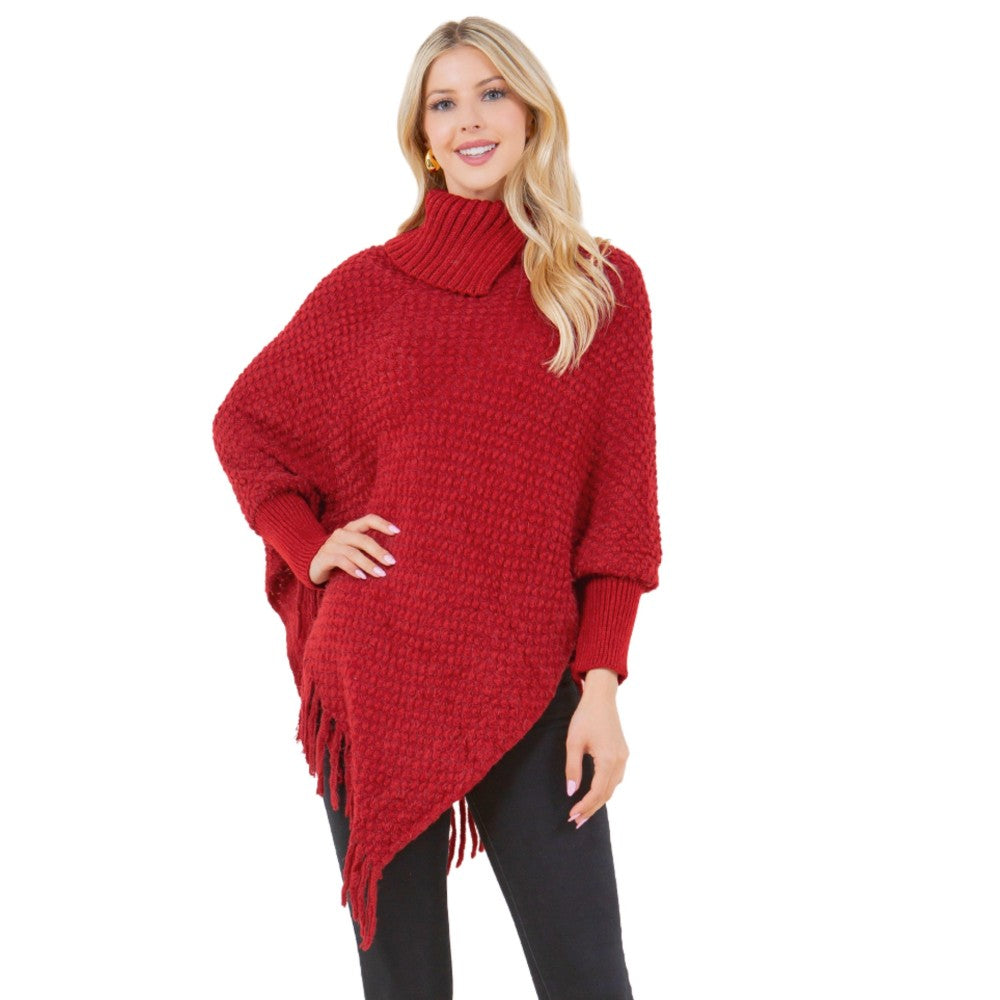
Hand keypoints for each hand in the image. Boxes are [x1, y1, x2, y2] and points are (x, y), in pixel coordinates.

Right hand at [309, 513, 399, 585]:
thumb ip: (369, 549)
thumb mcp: (355, 550)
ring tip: (381, 574)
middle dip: (379, 551)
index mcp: (351, 528)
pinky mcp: (324, 557)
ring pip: (353, 552)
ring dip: (368, 564)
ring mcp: (331, 545)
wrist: (312, 565)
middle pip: (363, 539)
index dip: (383, 524)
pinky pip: (340, 561)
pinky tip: (362, 577)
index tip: (397, 532)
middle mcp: (341, 534)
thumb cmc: (341, 558)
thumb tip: (394, 557)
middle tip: (392, 562)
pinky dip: (352, 569)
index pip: (369, 520)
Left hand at [565, 668, 628, 827]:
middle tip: (576, 822)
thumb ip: (572, 768)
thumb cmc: (585, 717)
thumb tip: (571, 791)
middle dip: (591, 809)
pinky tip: (595, 794)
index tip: (571, 816)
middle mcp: (620, 761)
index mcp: (608, 759)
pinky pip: (616, 778)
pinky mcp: (623, 753)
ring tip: (583, 812)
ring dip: (598, 801)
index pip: (597, 791)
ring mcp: (624, 757)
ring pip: (613, 787)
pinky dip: (605, 789)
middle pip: (607, 794)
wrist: (601, 698)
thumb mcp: (573, 742)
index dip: (584, 806)